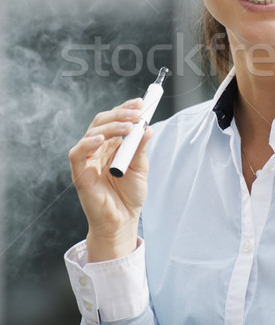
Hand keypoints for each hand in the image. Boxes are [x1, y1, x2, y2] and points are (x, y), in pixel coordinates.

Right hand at [68, 98, 152, 261]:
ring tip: (128, 127)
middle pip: (102, 121)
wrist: (122, 221)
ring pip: (92, 132)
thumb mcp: (141, 167)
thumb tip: (147, 128)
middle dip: (120, 114)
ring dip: (111, 126)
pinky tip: (100, 139)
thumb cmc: (129, 195)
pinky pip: (78, 153)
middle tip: (136, 114)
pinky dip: (87, 143)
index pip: (115, 119)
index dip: (126, 108)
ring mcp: (88, 159)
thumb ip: (140, 147)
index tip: (140, 103)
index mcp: (112, 144)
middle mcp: (98, 148)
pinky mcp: (79, 172)